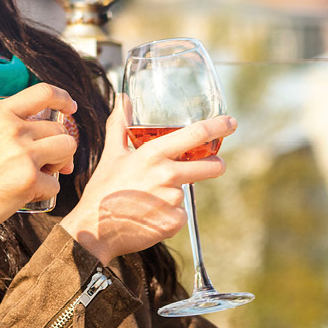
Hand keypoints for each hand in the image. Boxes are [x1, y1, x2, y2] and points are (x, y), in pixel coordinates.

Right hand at [0, 82, 77, 255]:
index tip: (70, 107)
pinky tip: (24, 197)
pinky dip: (44, 193)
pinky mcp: (28, 181)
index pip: (43, 93)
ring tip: (40, 177)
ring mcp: (23, 154)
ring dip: (58, 165)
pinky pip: (54, 184)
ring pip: (66, 150)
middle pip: (60, 128)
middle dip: (60, 146)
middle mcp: (13, 128)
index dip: (62, 98)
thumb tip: (9, 127)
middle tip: (52, 162)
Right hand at [59, 97, 236, 264]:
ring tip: (148, 198)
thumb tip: (123, 98)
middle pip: (210, 167)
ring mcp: (173, 200)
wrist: (95, 229)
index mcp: (153, 154)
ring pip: (187, 191)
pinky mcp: (175, 222)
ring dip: (175, 192)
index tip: (231, 122)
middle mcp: (167, 175)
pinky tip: (149, 214)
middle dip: (215, 164)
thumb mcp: (112, 153)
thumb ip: (120, 124)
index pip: (195, 135)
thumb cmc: (103, 189)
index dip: (218, 127)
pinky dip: (169, 213)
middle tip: (209, 164)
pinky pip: (180, 213)